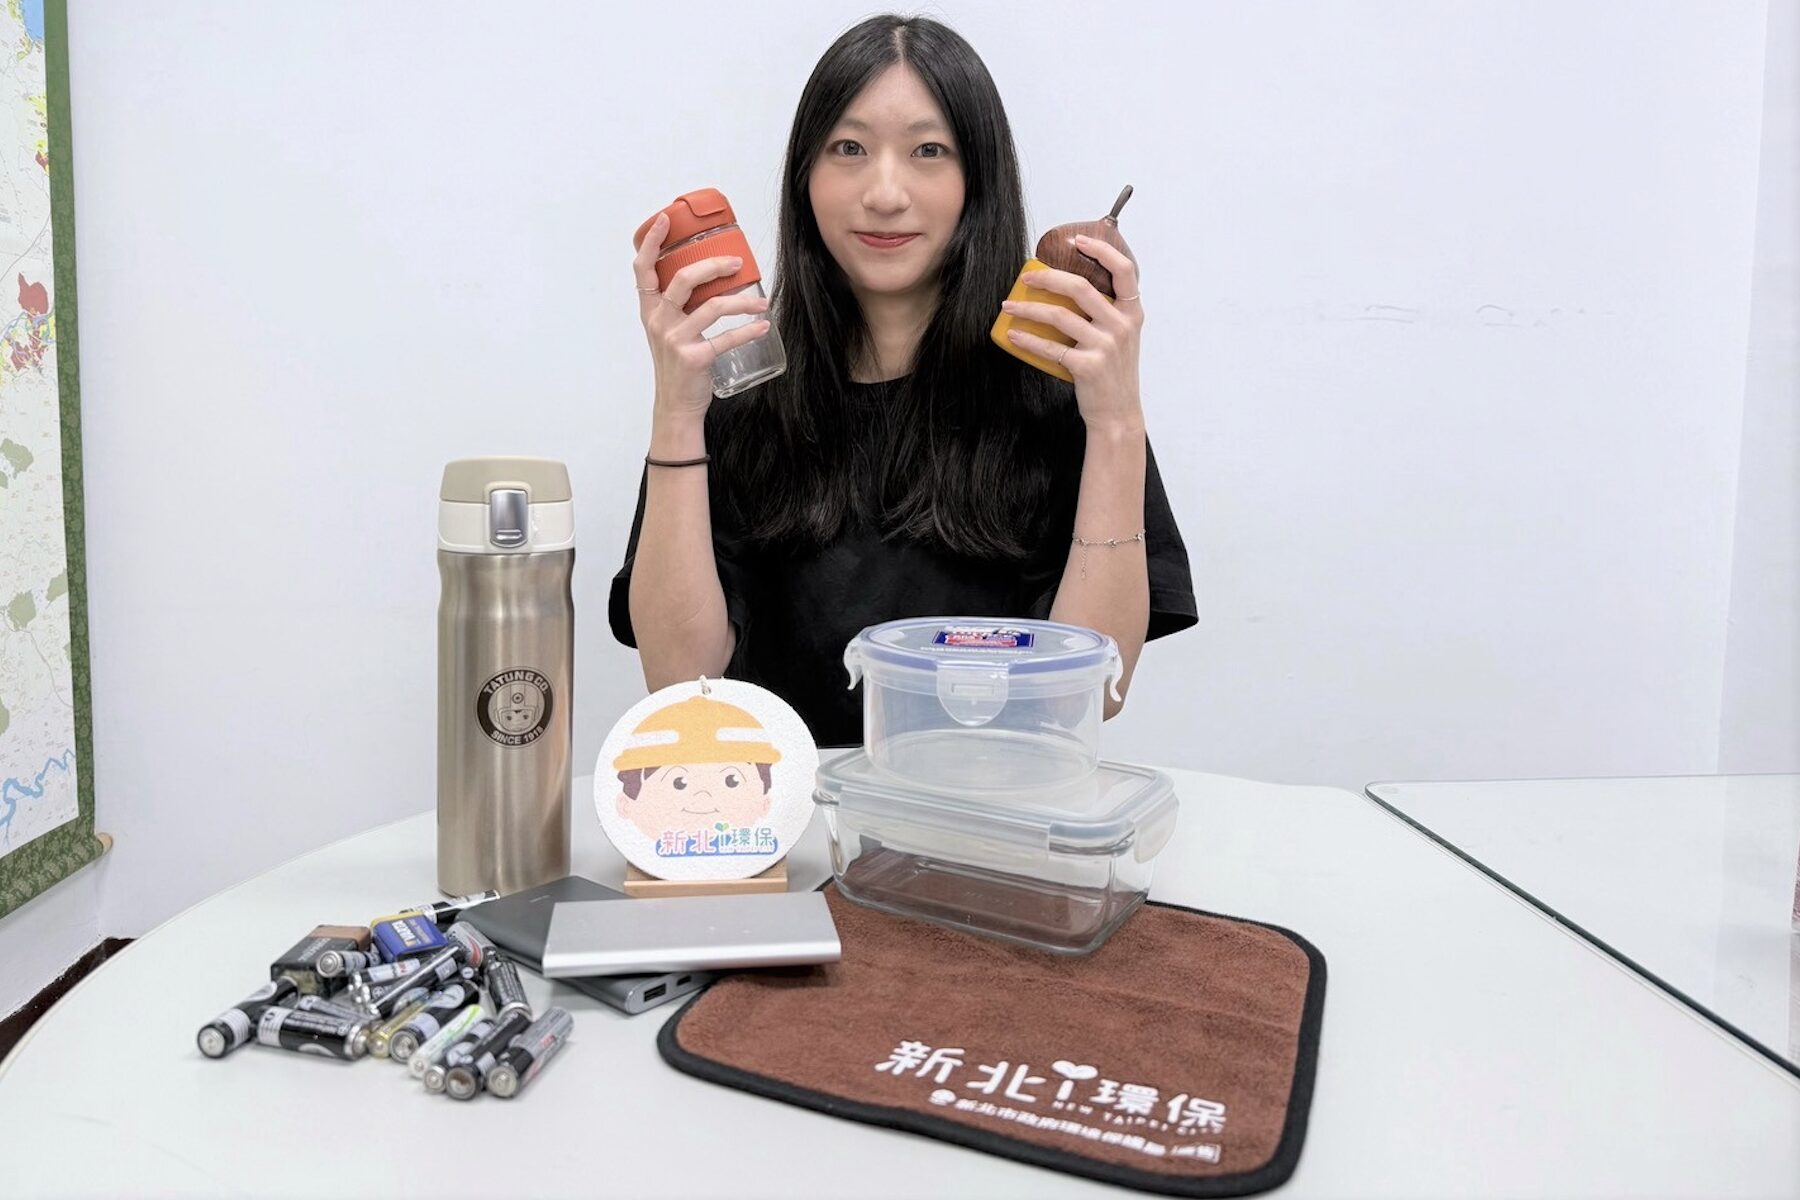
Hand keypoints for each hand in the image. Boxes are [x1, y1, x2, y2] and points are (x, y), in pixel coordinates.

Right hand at [633, 212, 771, 420]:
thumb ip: (679, 305)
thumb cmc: (677, 364)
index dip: (652, 242)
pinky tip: (762, 325)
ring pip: (712, 306)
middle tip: (736, 263)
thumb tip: (708, 275)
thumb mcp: (667, 330)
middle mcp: (659, 321)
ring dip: (743, 301)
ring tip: (761, 302)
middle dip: (713, 265)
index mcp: (650, 309)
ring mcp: (675, 339)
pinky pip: (726, 338)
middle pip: (683, 279)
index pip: (643, 269)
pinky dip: (748, 330)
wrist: (676, 404)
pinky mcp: (694, 357)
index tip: (665, 220)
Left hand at [1000, 234, 1143, 430]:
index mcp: (1131, 313)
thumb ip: (1106, 312)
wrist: (1118, 413)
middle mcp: (1121, 326)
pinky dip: (1027, 339)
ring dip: (1028, 309)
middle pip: (1080, 288)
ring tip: (1009, 306)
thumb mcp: (1120, 337)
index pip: (1124, 270)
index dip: (1101, 250)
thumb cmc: (1113, 372)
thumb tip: (1067, 286)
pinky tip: (1013, 334)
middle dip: (1048, 278)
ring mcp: (1105, 346)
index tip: (1077, 240)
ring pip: (1059, 316)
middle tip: (1026, 278)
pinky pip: (1050, 347)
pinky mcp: (1087, 367)